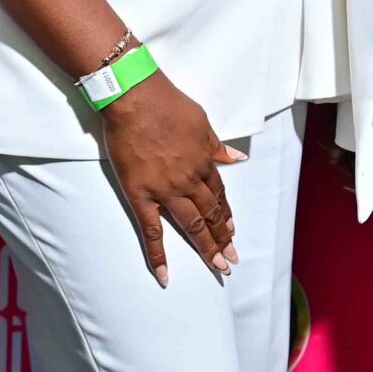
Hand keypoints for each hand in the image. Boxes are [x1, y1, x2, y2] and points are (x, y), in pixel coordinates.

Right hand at [97, 71, 241, 287]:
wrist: (136, 98)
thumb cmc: (167, 104)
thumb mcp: (202, 121)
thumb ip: (217, 145)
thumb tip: (236, 158)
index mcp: (204, 161)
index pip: (219, 194)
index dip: (226, 215)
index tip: (232, 231)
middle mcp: (190, 180)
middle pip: (210, 214)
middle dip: (223, 239)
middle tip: (231, 260)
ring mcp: (166, 190)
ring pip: (191, 225)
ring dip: (206, 248)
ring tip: (217, 266)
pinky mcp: (141, 195)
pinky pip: (151, 231)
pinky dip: (158, 255)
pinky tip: (164, 274)